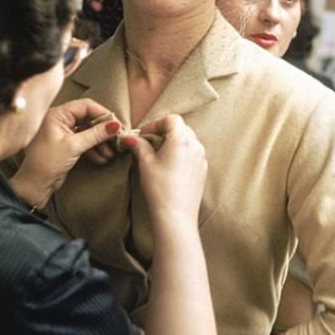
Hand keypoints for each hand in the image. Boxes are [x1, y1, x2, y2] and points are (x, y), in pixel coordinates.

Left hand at [12, 99, 121, 208]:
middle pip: (90, 118)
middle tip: (118, 138)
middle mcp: (61, 120)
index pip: (86, 106)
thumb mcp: (74, 146)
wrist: (35, 185)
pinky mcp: (68, 145)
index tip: (117, 124)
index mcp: (58, 115)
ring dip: (101, 142)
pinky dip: (95, 149)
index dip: (103, 114)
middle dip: (104, 130)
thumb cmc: (47, 163)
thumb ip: (95, 134)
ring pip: (89, 131)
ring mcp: (65, 133)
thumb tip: (115, 125)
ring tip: (112, 153)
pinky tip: (103, 158)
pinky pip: (86, 142)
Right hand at [126, 115, 206, 229]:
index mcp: (182, 139)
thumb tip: (131, 138)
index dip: (156, 123)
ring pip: (188, 140)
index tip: (144, 134)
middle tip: (149, 141)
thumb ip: (139, 146)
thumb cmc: (160, 188)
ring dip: (174, 141)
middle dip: (164, 131)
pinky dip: (181, 153)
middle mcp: (196, 145)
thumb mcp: (146, 163)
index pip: (171, 119)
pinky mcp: (203, 169)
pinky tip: (170, 165)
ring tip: (159, 153)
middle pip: (181, 128)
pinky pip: (192, 153)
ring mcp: (202, 157)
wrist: (176, 214)